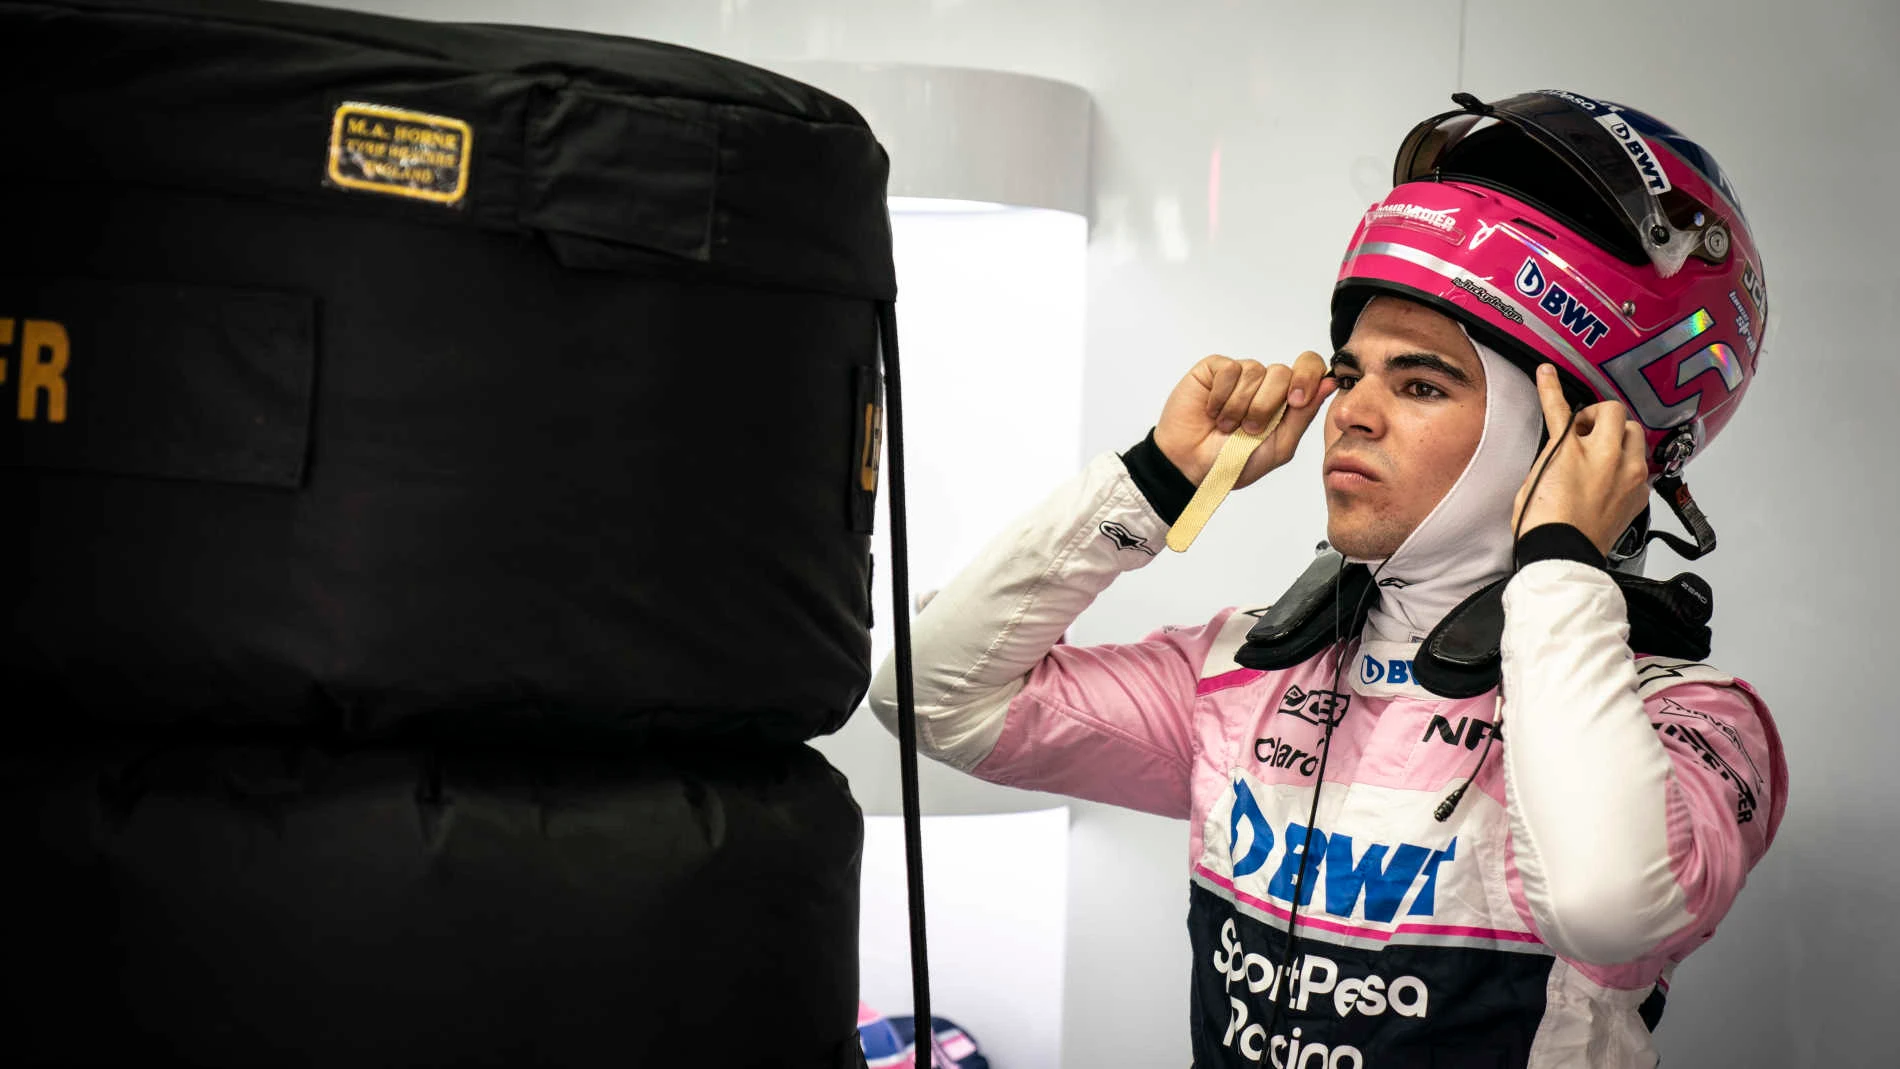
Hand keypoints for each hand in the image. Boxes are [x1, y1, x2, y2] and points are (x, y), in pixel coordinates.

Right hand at [1155, 351, 1336, 487]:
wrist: (1192, 467)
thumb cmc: (1234, 462)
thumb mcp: (1279, 446)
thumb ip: (1304, 414)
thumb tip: (1331, 383)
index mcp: (1285, 401)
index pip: (1309, 368)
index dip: (1307, 378)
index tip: (1296, 401)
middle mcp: (1265, 384)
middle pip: (1283, 372)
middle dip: (1266, 405)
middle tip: (1248, 429)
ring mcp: (1239, 375)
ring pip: (1255, 371)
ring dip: (1240, 406)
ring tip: (1225, 426)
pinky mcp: (1215, 369)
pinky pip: (1230, 369)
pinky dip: (1221, 395)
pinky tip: (1212, 411)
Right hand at [1512, 364, 1651, 554]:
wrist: (1562, 555)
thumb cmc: (1543, 523)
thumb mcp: (1536, 477)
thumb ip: (1554, 452)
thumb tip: (1565, 446)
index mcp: (1571, 450)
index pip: (1560, 407)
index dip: (1550, 388)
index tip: (1548, 375)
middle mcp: (1606, 456)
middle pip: (1614, 413)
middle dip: (1598, 418)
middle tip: (1582, 433)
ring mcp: (1628, 475)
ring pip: (1635, 434)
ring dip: (1618, 437)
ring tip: (1602, 455)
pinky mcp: (1639, 493)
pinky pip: (1640, 466)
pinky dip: (1626, 466)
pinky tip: (1610, 480)